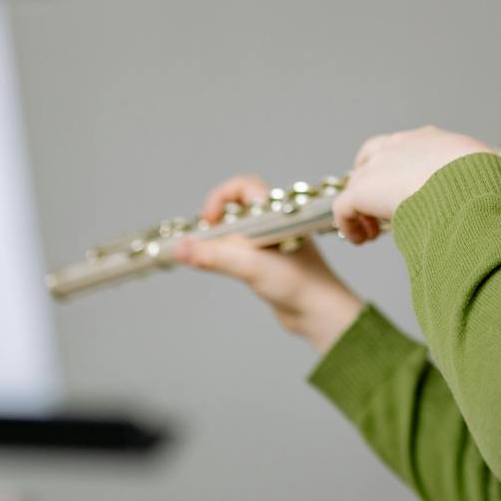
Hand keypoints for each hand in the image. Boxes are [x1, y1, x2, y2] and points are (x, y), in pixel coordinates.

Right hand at [174, 173, 363, 348]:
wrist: (320, 314)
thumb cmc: (298, 284)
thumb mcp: (251, 266)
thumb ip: (213, 256)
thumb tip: (179, 248)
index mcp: (275, 214)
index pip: (242, 186)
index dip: (220, 198)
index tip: (208, 222)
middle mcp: (273, 224)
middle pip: (235, 207)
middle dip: (215, 220)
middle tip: (205, 239)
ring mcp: (270, 243)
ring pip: (236, 230)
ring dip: (219, 239)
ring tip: (209, 256)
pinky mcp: (267, 262)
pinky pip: (240, 249)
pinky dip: (225, 254)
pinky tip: (220, 267)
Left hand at [330, 125, 494, 243]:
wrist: (466, 188)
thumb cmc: (483, 183)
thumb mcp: (488, 172)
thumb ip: (479, 180)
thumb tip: (489, 196)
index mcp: (431, 140)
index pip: (406, 148)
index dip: (402, 171)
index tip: (408, 192)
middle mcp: (400, 145)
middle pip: (373, 157)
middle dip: (373, 180)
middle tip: (380, 206)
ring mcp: (378, 166)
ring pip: (357, 184)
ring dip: (362, 207)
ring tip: (371, 230)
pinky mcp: (361, 191)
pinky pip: (344, 208)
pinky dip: (350, 224)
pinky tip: (361, 239)